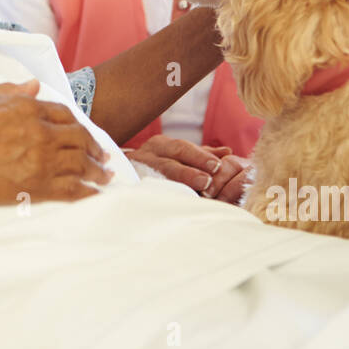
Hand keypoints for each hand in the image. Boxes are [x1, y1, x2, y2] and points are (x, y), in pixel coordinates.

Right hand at [0, 80, 112, 205]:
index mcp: (25, 107)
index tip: (86, 134)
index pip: (64, 115)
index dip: (78, 125)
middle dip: (95, 149)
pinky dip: (86, 192)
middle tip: (105, 158)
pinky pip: (68, 190)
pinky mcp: (30, 187)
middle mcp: (38, 132)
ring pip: (79, 165)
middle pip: (78, 140)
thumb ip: (11, 91)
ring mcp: (37, 161)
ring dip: (96, 171)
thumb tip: (33, 85)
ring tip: (106, 177)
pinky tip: (94, 195)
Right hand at [125, 135, 251, 203]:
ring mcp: (134, 170)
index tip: (218, 165)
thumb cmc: (157, 165)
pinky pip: (141, 190)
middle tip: (207, 180)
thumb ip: (201, 154)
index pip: (182, 149)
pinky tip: (169, 202)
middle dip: (189, 171)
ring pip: (155, 176)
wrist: (121, 175)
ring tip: (193, 191)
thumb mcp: (178, 156)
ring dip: (174, 184)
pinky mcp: (127, 186)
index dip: (200, 157)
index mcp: (161, 145)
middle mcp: (146, 154)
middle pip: (169, 161)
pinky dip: (155, 195)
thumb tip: (227, 152)